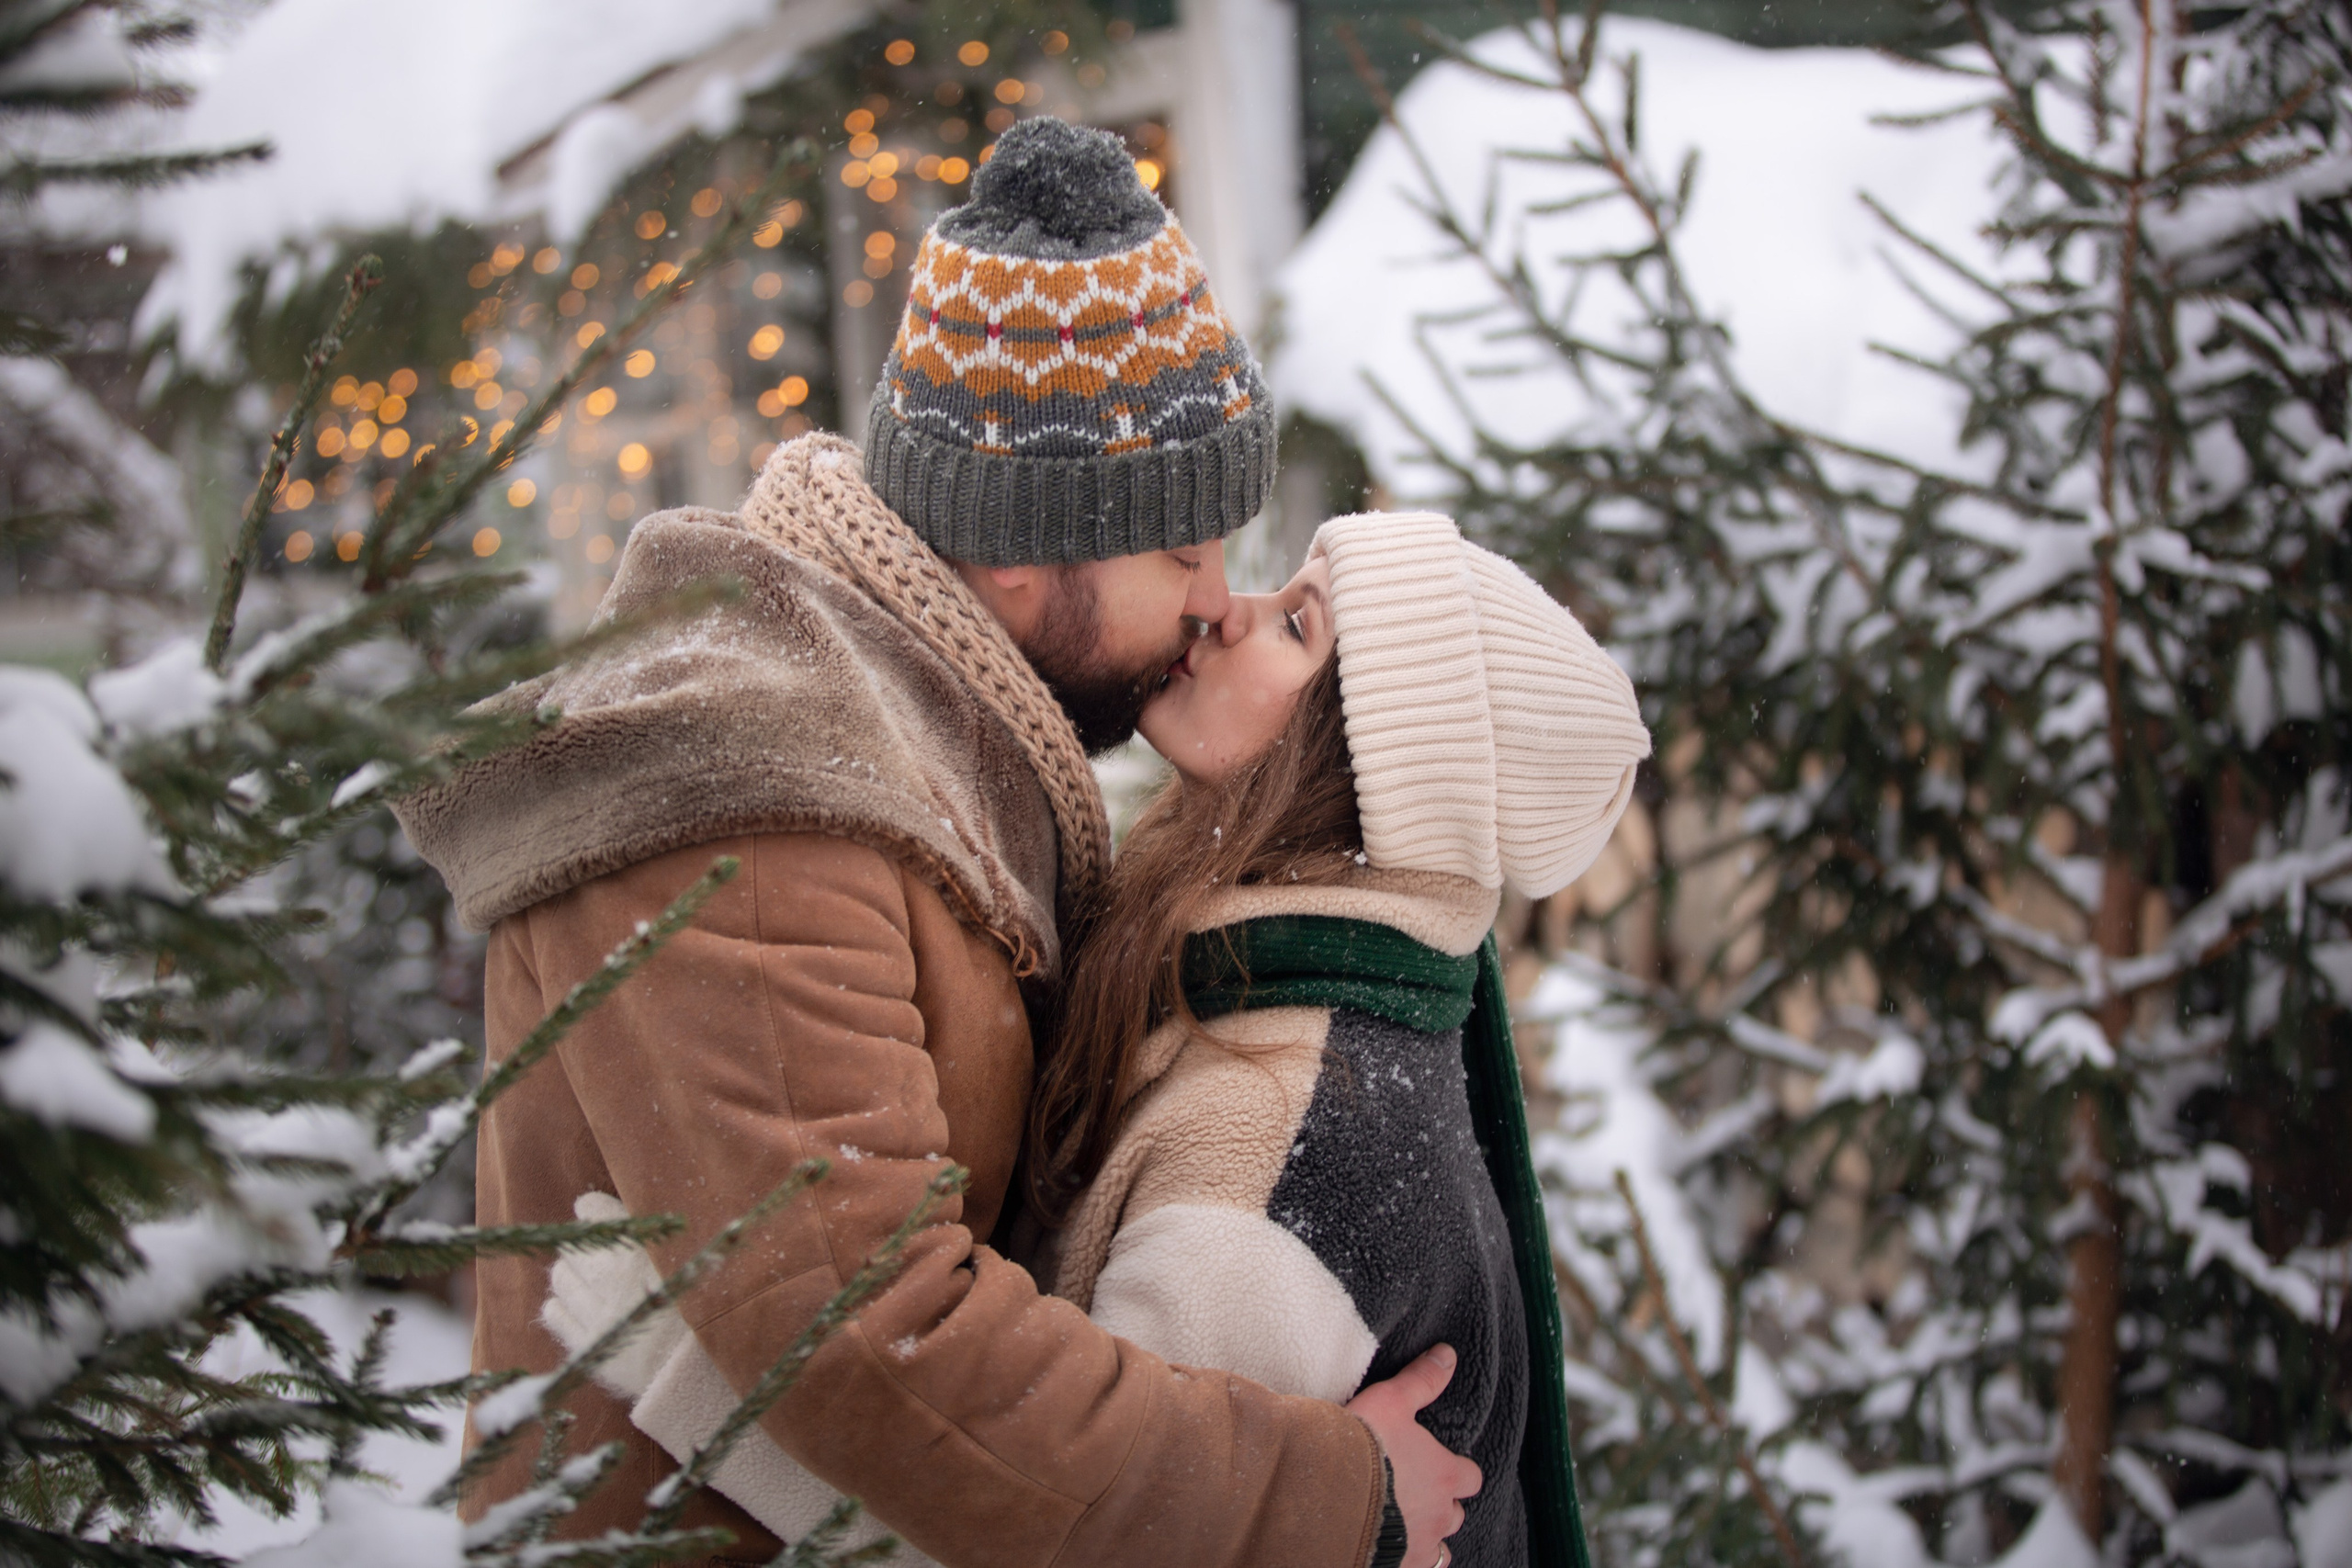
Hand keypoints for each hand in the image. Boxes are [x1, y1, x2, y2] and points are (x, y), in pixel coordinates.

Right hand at [1345, 1344, 1480, 1565]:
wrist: (1326, 1490)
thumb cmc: (1362, 1444)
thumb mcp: (1392, 1401)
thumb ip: (1422, 1380)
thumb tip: (1448, 1355)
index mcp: (1444, 1475)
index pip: (1471, 1477)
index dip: (1458, 1471)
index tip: (1442, 1466)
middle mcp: (1438, 1515)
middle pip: (1455, 1516)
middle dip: (1442, 1508)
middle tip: (1416, 1494)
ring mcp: (1417, 1546)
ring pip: (1438, 1550)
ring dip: (1426, 1539)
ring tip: (1404, 1528)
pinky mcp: (1394, 1566)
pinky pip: (1410, 1567)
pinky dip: (1402, 1559)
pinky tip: (1385, 1549)